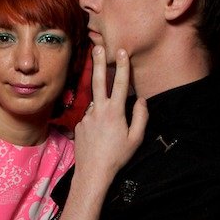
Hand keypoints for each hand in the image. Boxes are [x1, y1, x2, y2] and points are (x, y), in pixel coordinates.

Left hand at [73, 46, 147, 187]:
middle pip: (98, 81)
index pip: (119, 83)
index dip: (121, 66)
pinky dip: (97, 123)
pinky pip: (91, 118)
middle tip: (97, 47)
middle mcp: (98, 110)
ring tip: (108, 133)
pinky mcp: (79, 125)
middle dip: (98, 62)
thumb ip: (141, 117)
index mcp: (114, 112)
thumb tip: (141, 100)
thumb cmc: (117, 157)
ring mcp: (86, 117)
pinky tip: (100, 139)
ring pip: (97, 105)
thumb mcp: (136, 139)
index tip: (121, 51)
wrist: (93, 172)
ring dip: (103, 109)